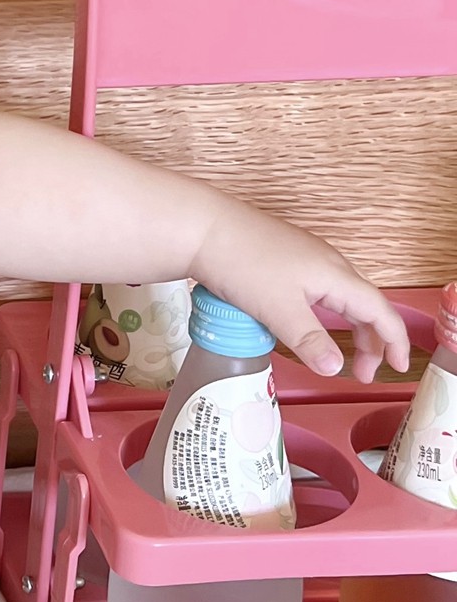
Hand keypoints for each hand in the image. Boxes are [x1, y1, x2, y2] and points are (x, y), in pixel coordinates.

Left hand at [194, 203, 411, 382]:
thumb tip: (337, 369)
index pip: (380, 311)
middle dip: (372, 341)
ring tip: (340, 356)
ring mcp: (306, 257)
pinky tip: (310, 325)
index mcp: (336, 275)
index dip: (395, 341)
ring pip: (342, 297)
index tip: (400, 368)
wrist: (202, 228)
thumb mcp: (279, 310)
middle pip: (365, 305)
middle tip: (363, 373)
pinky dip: (328, 314)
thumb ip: (310, 341)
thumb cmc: (242, 264)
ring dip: (349, 328)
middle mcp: (328, 263)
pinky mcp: (285, 257)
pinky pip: (321, 289)